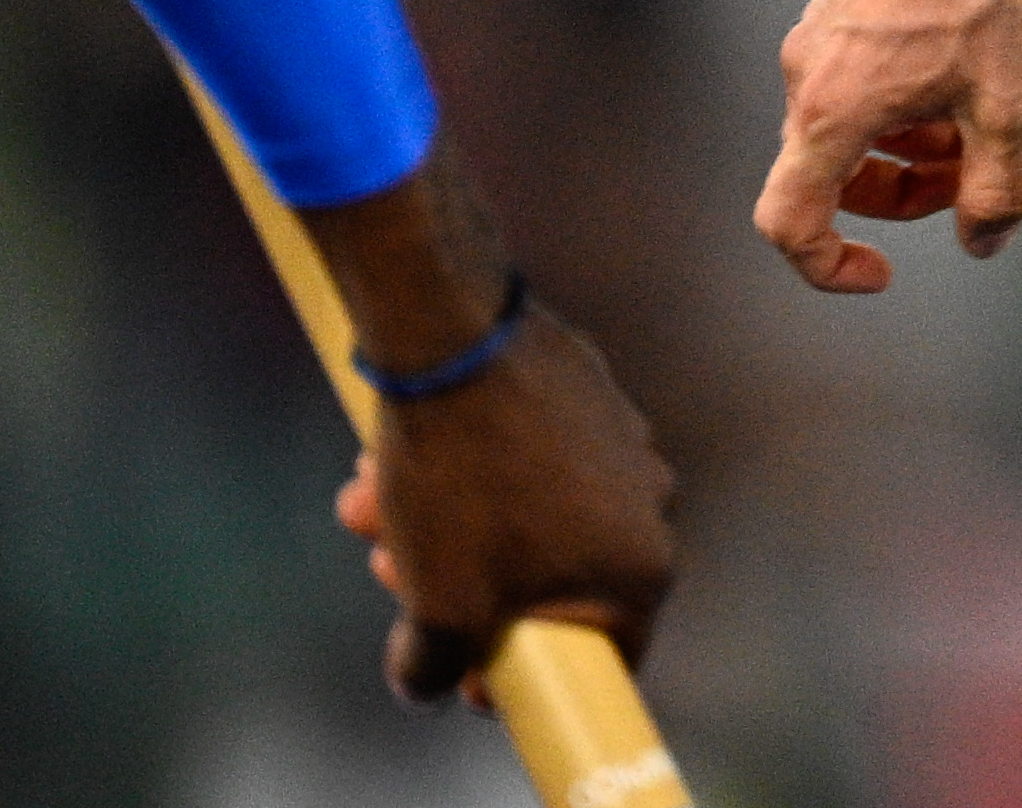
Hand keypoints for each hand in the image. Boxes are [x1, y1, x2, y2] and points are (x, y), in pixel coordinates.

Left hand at [331, 302, 676, 705]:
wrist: (453, 339)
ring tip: (369, 502)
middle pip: (549, 585)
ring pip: (527, 517)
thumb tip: (427, 682)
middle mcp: (652, 506)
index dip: (523, 677)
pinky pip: (532, 459)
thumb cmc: (462, 481)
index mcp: (639, 569)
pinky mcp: (591, 396)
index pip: (602, 659)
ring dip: (448, 525)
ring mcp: (626, 444)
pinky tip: (407, 455)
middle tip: (385, 568)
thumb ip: (434, 667)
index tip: (460, 673)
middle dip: (457, 586)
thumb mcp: (437, 604)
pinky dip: (473, 471)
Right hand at [757, 0, 1021, 292]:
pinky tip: (968, 72)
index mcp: (832, 108)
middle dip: (897, 196)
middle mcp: (806, 71)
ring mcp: (821, 32)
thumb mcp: (1015, 108)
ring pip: (850, 127)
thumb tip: (982, 243)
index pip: (788, 222)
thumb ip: (997, 192)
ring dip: (907, 148)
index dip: (827, 267)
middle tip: (969, 177)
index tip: (885, 274)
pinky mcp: (844, 3)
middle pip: (828, 177)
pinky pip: (858, 81)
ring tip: (977, 120)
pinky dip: (904, 103)